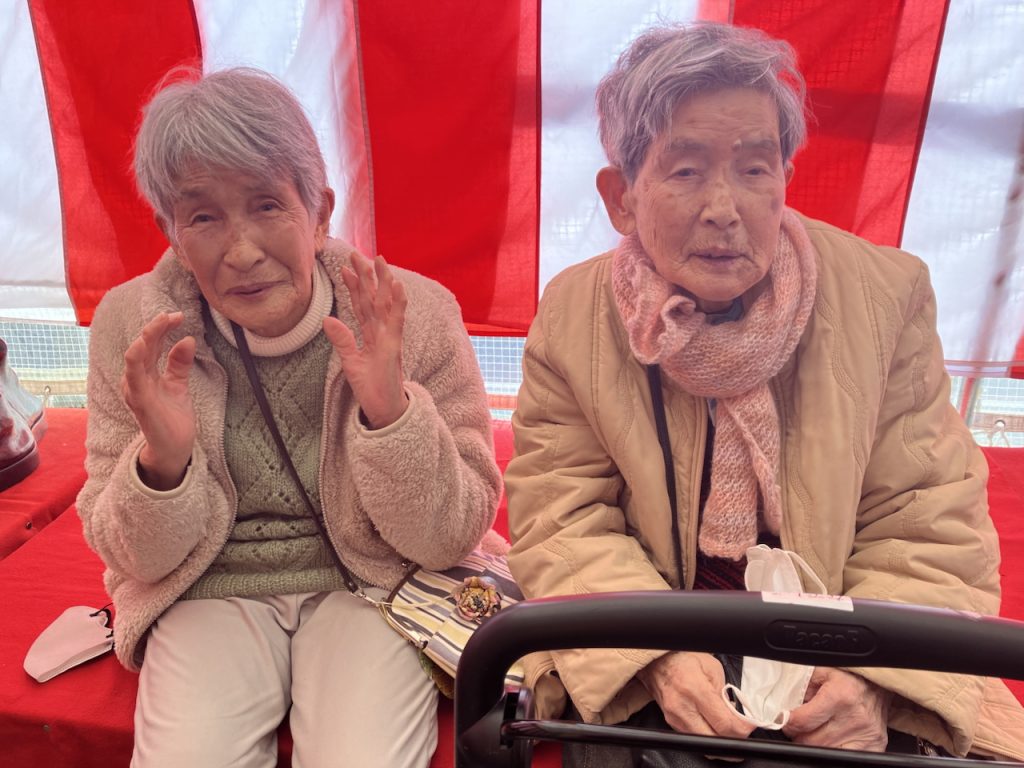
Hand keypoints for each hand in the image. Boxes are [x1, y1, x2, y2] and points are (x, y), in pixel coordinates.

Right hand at [121, 311, 195, 489]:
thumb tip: (187, 339)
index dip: (161, 328)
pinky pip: (134, 380)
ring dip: (145, 340)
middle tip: (172, 315)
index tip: (178, 316)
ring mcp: (136, 391)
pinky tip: (141, 347)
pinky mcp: (141, 404)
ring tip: (156, 324)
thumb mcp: (179, 385)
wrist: (174, 448)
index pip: (150, 344)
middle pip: (142, 347)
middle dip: (155, 328)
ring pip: (135, 359)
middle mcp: (137, 380)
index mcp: (146, 373)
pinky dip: (135, 362)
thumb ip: (179, 363)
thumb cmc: (172, 417)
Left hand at [324, 252, 408, 428]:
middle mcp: (382, 332)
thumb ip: (342, 340)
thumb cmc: (371, 388)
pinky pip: (397, 321)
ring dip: (383, 282)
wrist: (384, 410)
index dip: (354, 287)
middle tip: (359, 254)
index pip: (361, 306)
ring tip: (380, 260)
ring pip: (386, 304)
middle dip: (368, 276)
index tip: (345, 268)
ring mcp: (390, 337)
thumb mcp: (350, 362)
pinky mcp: (394, 346)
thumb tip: (327, 319)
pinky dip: (398, 303)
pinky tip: (396, 286)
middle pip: (374, 298)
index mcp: (371, 335)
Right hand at [637, 652, 754, 738]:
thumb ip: (725, 693)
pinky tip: (714, 726)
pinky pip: (694, 737)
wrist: (657, 660)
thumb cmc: (683, 657)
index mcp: (695, 690)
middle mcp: (682, 707)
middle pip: (714, 741)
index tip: (751, 725)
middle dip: (733, 740)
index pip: (724, 724)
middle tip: (743, 732)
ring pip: (704, 744)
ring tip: (729, 728)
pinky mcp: (671, 723)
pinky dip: (707, 735)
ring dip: (720, 740)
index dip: (743, 729)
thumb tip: (737, 714)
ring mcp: (674, 718)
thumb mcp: (712, 668)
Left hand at [782, 668, 891, 750]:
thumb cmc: (848, 677)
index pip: (802, 722)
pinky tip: (831, 739)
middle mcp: (855, 717)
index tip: (785, 719)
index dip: (788, 722)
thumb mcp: (821, 671)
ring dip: (815, 744)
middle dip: (799, 735)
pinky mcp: (875, 746)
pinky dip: (833, 751)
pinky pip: (845, 758)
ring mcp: (867, 734)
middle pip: (811, 741)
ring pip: (825, 752)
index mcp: (839, 695)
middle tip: (800, 726)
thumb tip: (781, 703)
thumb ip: (800, 685)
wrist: (878, 684)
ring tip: (815, 731)